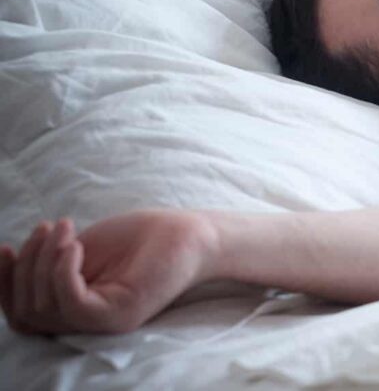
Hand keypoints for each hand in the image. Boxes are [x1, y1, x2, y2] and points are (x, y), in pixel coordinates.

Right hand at [0, 209, 218, 335]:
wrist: (188, 234)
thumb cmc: (139, 239)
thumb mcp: (80, 250)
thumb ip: (48, 266)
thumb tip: (11, 264)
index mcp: (76, 311)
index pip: (22, 315)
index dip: (4, 283)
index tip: (6, 246)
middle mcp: (88, 324)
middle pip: (25, 312)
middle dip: (25, 265)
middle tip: (49, 226)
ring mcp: (104, 323)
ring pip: (43, 307)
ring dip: (44, 260)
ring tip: (65, 228)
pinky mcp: (119, 315)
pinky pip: (71, 303)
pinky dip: (62, 270)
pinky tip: (75, 243)